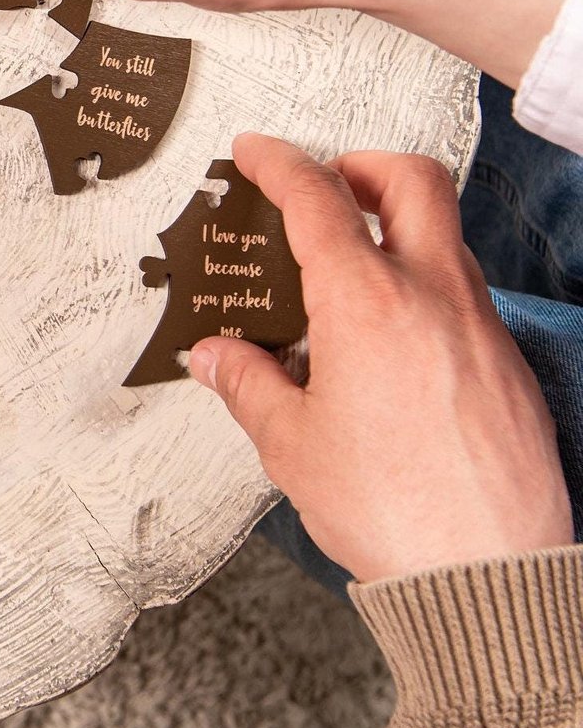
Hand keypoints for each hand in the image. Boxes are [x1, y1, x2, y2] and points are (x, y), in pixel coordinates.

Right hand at [189, 134, 572, 582]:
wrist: (489, 576)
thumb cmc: (391, 511)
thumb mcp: (291, 444)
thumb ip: (249, 384)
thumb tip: (217, 356)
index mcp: (366, 302)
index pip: (318, 198)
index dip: (279, 162)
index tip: (256, 151)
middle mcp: (432, 296)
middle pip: (411, 180)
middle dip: (362, 165)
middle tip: (326, 186)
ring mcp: (481, 328)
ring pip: (446, 237)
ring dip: (398, 229)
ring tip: (352, 271)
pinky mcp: (510, 367)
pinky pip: (466, 297)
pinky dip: (425, 288)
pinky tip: (393, 341)